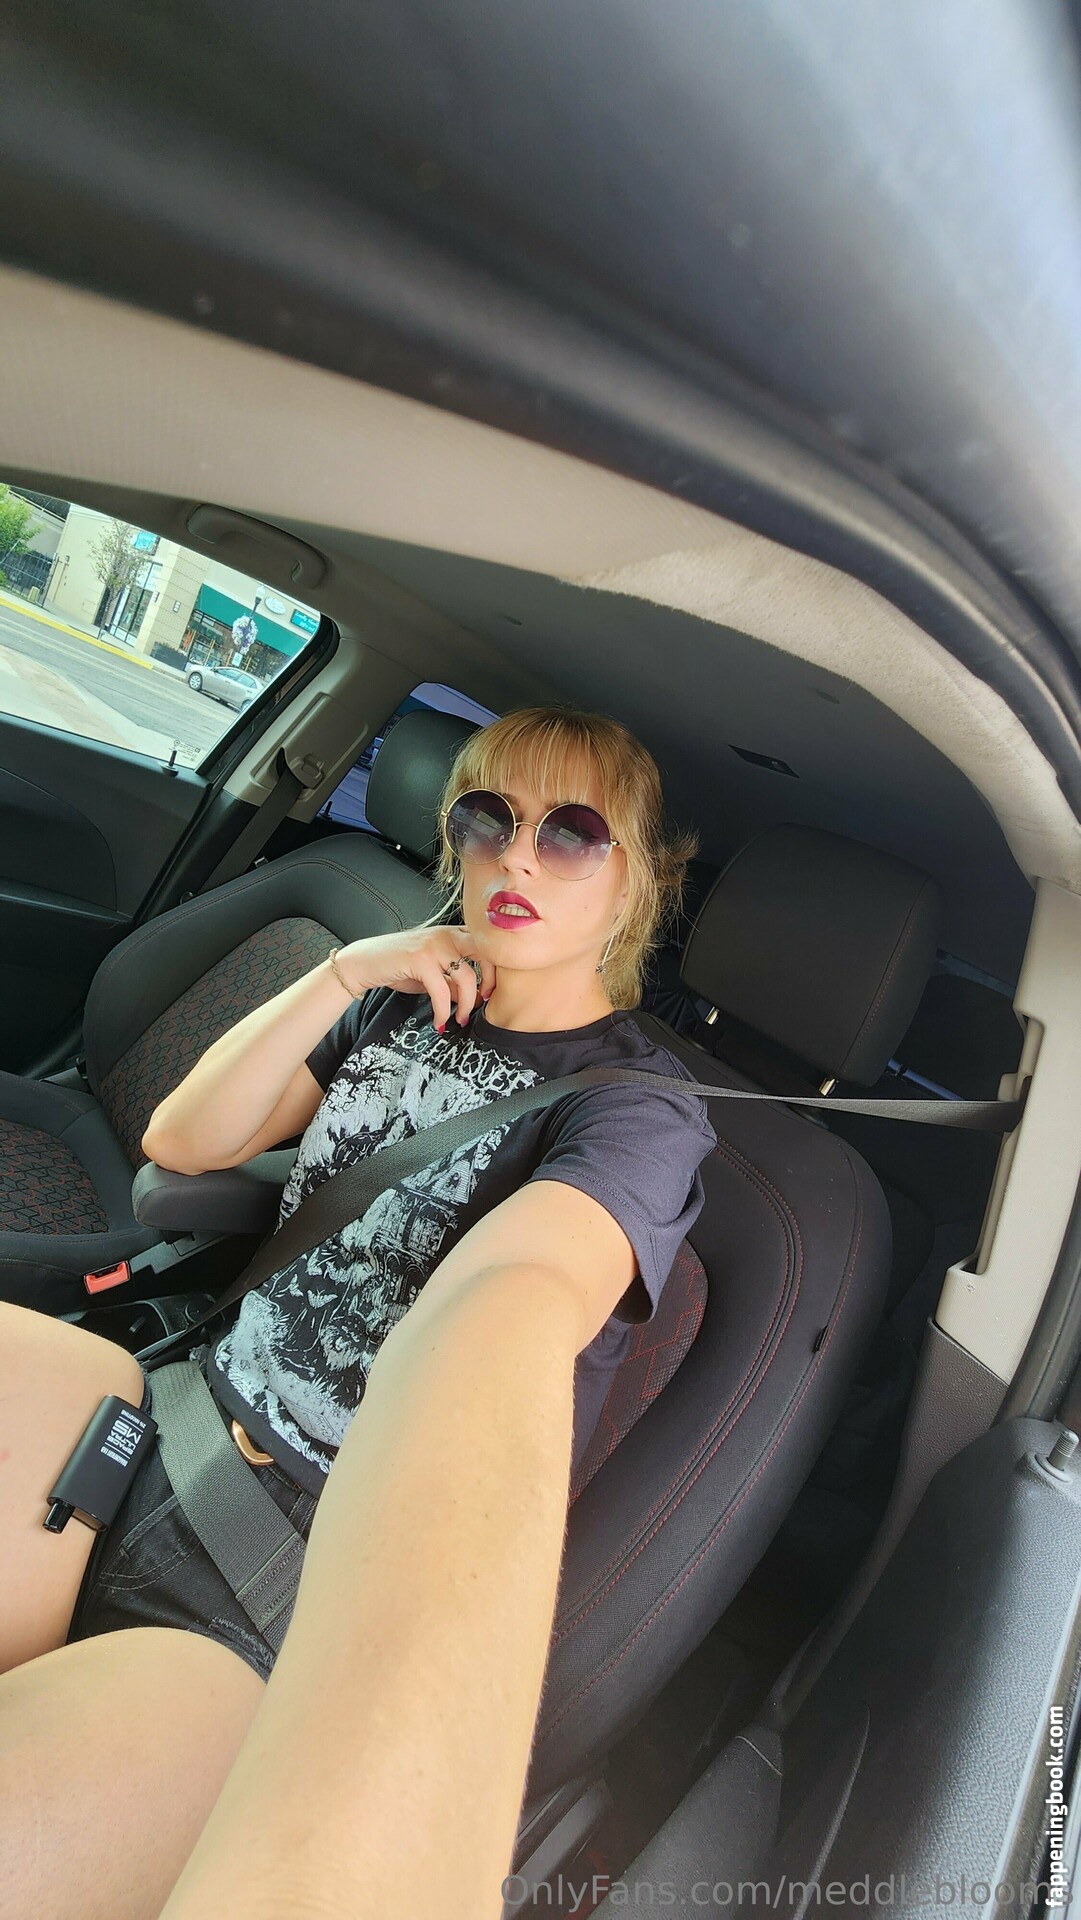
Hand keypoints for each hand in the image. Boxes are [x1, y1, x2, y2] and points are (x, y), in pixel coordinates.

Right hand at [334, 925, 495, 1031]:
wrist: (364, 963)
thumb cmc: (398, 967)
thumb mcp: (431, 975)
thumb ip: (453, 983)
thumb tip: (474, 999)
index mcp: (452, 933)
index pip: (485, 946)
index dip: (493, 970)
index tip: (488, 992)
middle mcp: (446, 934)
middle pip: (485, 954)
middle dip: (490, 980)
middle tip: (484, 1001)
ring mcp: (433, 945)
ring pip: (466, 976)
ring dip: (467, 1004)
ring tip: (460, 1019)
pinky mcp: (420, 959)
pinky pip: (442, 991)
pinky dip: (443, 1010)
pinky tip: (439, 1022)